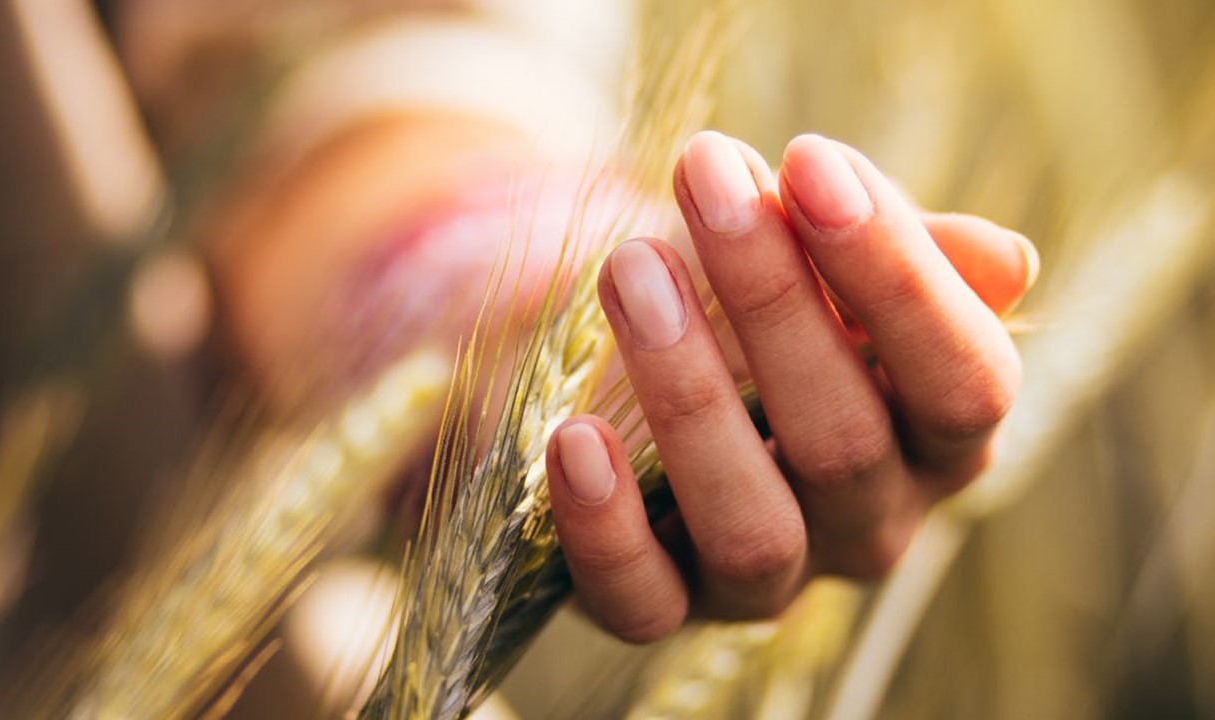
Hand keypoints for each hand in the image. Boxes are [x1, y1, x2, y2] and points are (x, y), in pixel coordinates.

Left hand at [544, 132, 1036, 642]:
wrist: (640, 358)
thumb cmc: (760, 299)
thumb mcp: (830, 260)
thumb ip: (908, 254)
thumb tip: (1003, 261)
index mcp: (937, 440)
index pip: (964, 383)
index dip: (898, 276)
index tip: (811, 158)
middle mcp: (868, 525)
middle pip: (847, 442)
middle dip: (772, 298)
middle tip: (703, 178)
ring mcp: (766, 579)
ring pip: (752, 528)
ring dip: (690, 394)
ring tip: (631, 266)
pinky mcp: (664, 606)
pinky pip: (642, 601)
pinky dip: (605, 526)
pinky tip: (573, 437)